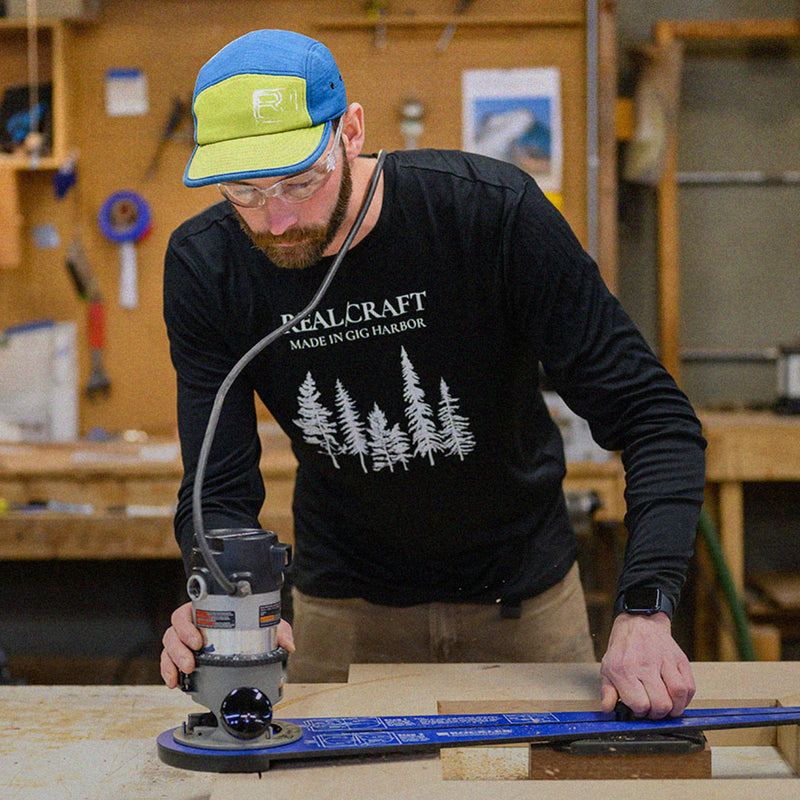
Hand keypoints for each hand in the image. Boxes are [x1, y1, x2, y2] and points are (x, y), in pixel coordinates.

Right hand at [160, 600, 295, 688]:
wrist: (246, 642)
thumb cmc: (249, 628)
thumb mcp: (264, 626)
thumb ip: (277, 631)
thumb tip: (287, 644)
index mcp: (205, 612)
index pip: (187, 613)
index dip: (187, 625)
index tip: (198, 639)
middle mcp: (191, 626)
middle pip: (173, 631)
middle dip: (180, 647)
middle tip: (192, 660)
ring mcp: (184, 642)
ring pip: (168, 647)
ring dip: (173, 660)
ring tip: (186, 672)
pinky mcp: (181, 658)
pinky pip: (168, 663)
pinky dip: (168, 672)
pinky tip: (174, 682)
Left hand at [599, 612, 694, 718]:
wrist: (638, 621)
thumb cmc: (622, 649)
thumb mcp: (607, 668)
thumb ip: (607, 691)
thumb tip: (608, 709)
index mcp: (625, 669)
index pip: (640, 704)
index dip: (640, 713)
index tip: (639, 710)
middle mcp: (645, 665)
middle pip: (661, 704)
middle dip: (657, 714)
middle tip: (653, 710)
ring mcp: (665, 661)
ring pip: (678, 695)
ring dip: (674, 709)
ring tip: (666, 708)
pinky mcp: (680, 659)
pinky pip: (690, 686)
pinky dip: (686, 699)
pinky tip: (676, 699)